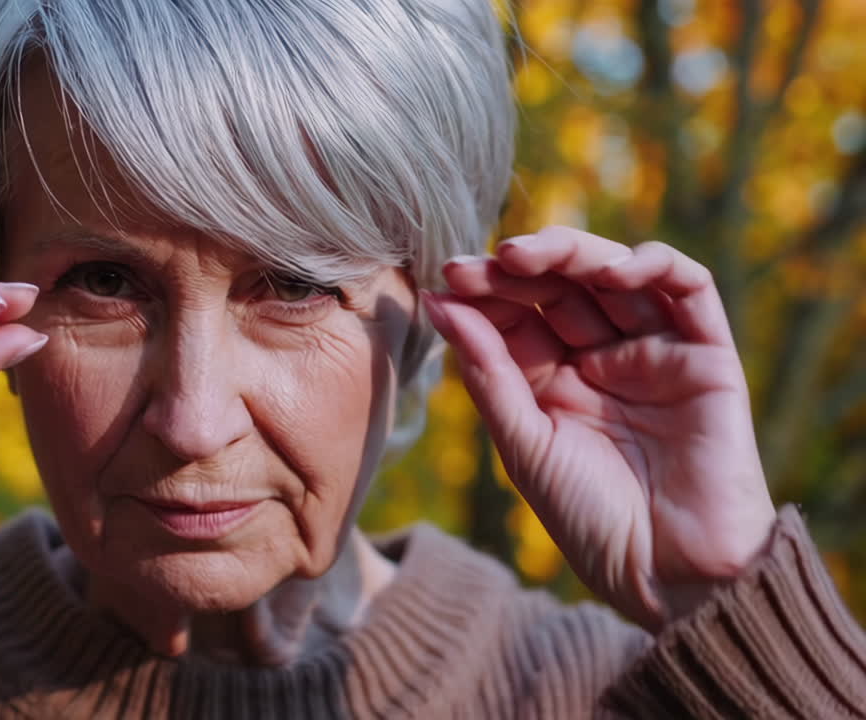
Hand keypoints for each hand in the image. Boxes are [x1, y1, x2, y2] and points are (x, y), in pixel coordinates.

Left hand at [423, 226, 775, 630]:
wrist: (669, 575)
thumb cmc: (589, 520)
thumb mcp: (524, 444)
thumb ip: (488, 372)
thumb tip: (439, 303)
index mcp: (552, 380)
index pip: (516, 314)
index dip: (485, 292)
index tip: (449, 279)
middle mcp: (602, 358)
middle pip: (560, 287)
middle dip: (519, 268)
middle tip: (482, 262)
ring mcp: (655, 352)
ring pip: (617, 275)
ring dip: (573, 254)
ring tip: (526, 257)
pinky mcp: (707, 355)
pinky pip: (690, 289)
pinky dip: (653, 266)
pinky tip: (609, 272)